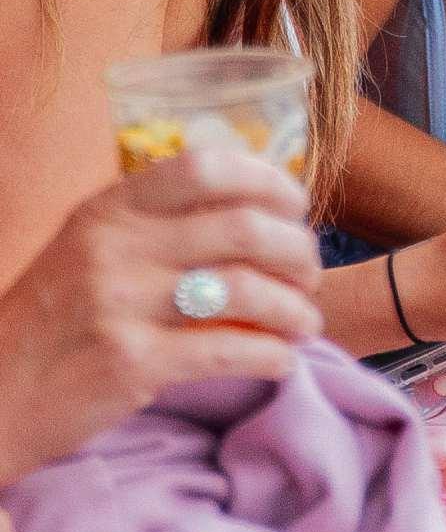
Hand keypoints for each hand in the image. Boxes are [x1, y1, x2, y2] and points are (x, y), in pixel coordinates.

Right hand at [0, 148, 322, 486]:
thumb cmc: (49, 321)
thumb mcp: (86, 247)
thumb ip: (150, 224)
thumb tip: (246, 212)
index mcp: (110, 208)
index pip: (206, 168)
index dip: (266, 181)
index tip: (295, 206)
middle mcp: (117, 246)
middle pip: (241, 228)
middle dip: (296, 250)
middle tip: (310, 273)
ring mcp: (122, 304)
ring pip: (243, 289)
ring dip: (293, 307)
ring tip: (305, 322)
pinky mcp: (131, 364)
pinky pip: (227, 351)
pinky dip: (270, 356)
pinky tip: (283, 361)